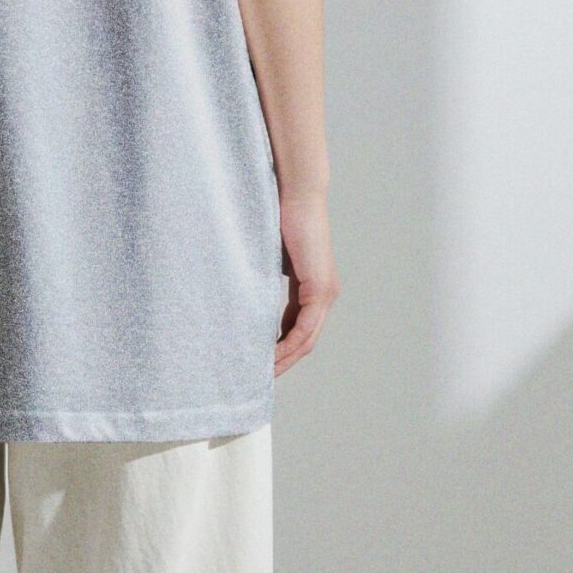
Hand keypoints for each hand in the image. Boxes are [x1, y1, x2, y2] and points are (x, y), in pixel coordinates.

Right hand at [274, 191, 339, 376]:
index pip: (299, 329)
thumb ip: (266, 280)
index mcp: (313, 288)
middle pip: (305, 341)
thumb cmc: (279, 217)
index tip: (260, 361)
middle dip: (283, 361)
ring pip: (306, 339)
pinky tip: (271, 354)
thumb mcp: (271, 258)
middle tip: (259, 376)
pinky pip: (305, 327)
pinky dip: (289, 343)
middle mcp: (325, 295)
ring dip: (285, 358)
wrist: (296, 195)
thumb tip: (247, 298)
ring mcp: (325, 293)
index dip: (281, 348)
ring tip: (262, 372)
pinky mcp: (320, 288)